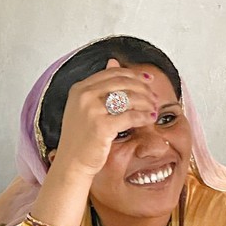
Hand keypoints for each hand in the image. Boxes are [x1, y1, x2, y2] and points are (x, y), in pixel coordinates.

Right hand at [51, 59, 159, 176]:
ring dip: (146, 102)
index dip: (134, 75)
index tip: (148, 80)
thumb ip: (99, 86)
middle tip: (154, 96)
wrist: (72, 163)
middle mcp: (84, 96)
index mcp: (80, 88)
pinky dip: (144, 117)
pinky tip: (150, 119)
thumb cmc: (80, 139)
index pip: (113, 73)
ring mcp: (91, 110)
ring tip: (154, 108)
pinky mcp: (101, 126)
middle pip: (123, 83)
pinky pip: (130, 117)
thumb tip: (113, 61)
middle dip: (143, 88)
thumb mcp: (85, 106)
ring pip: (128, 98)